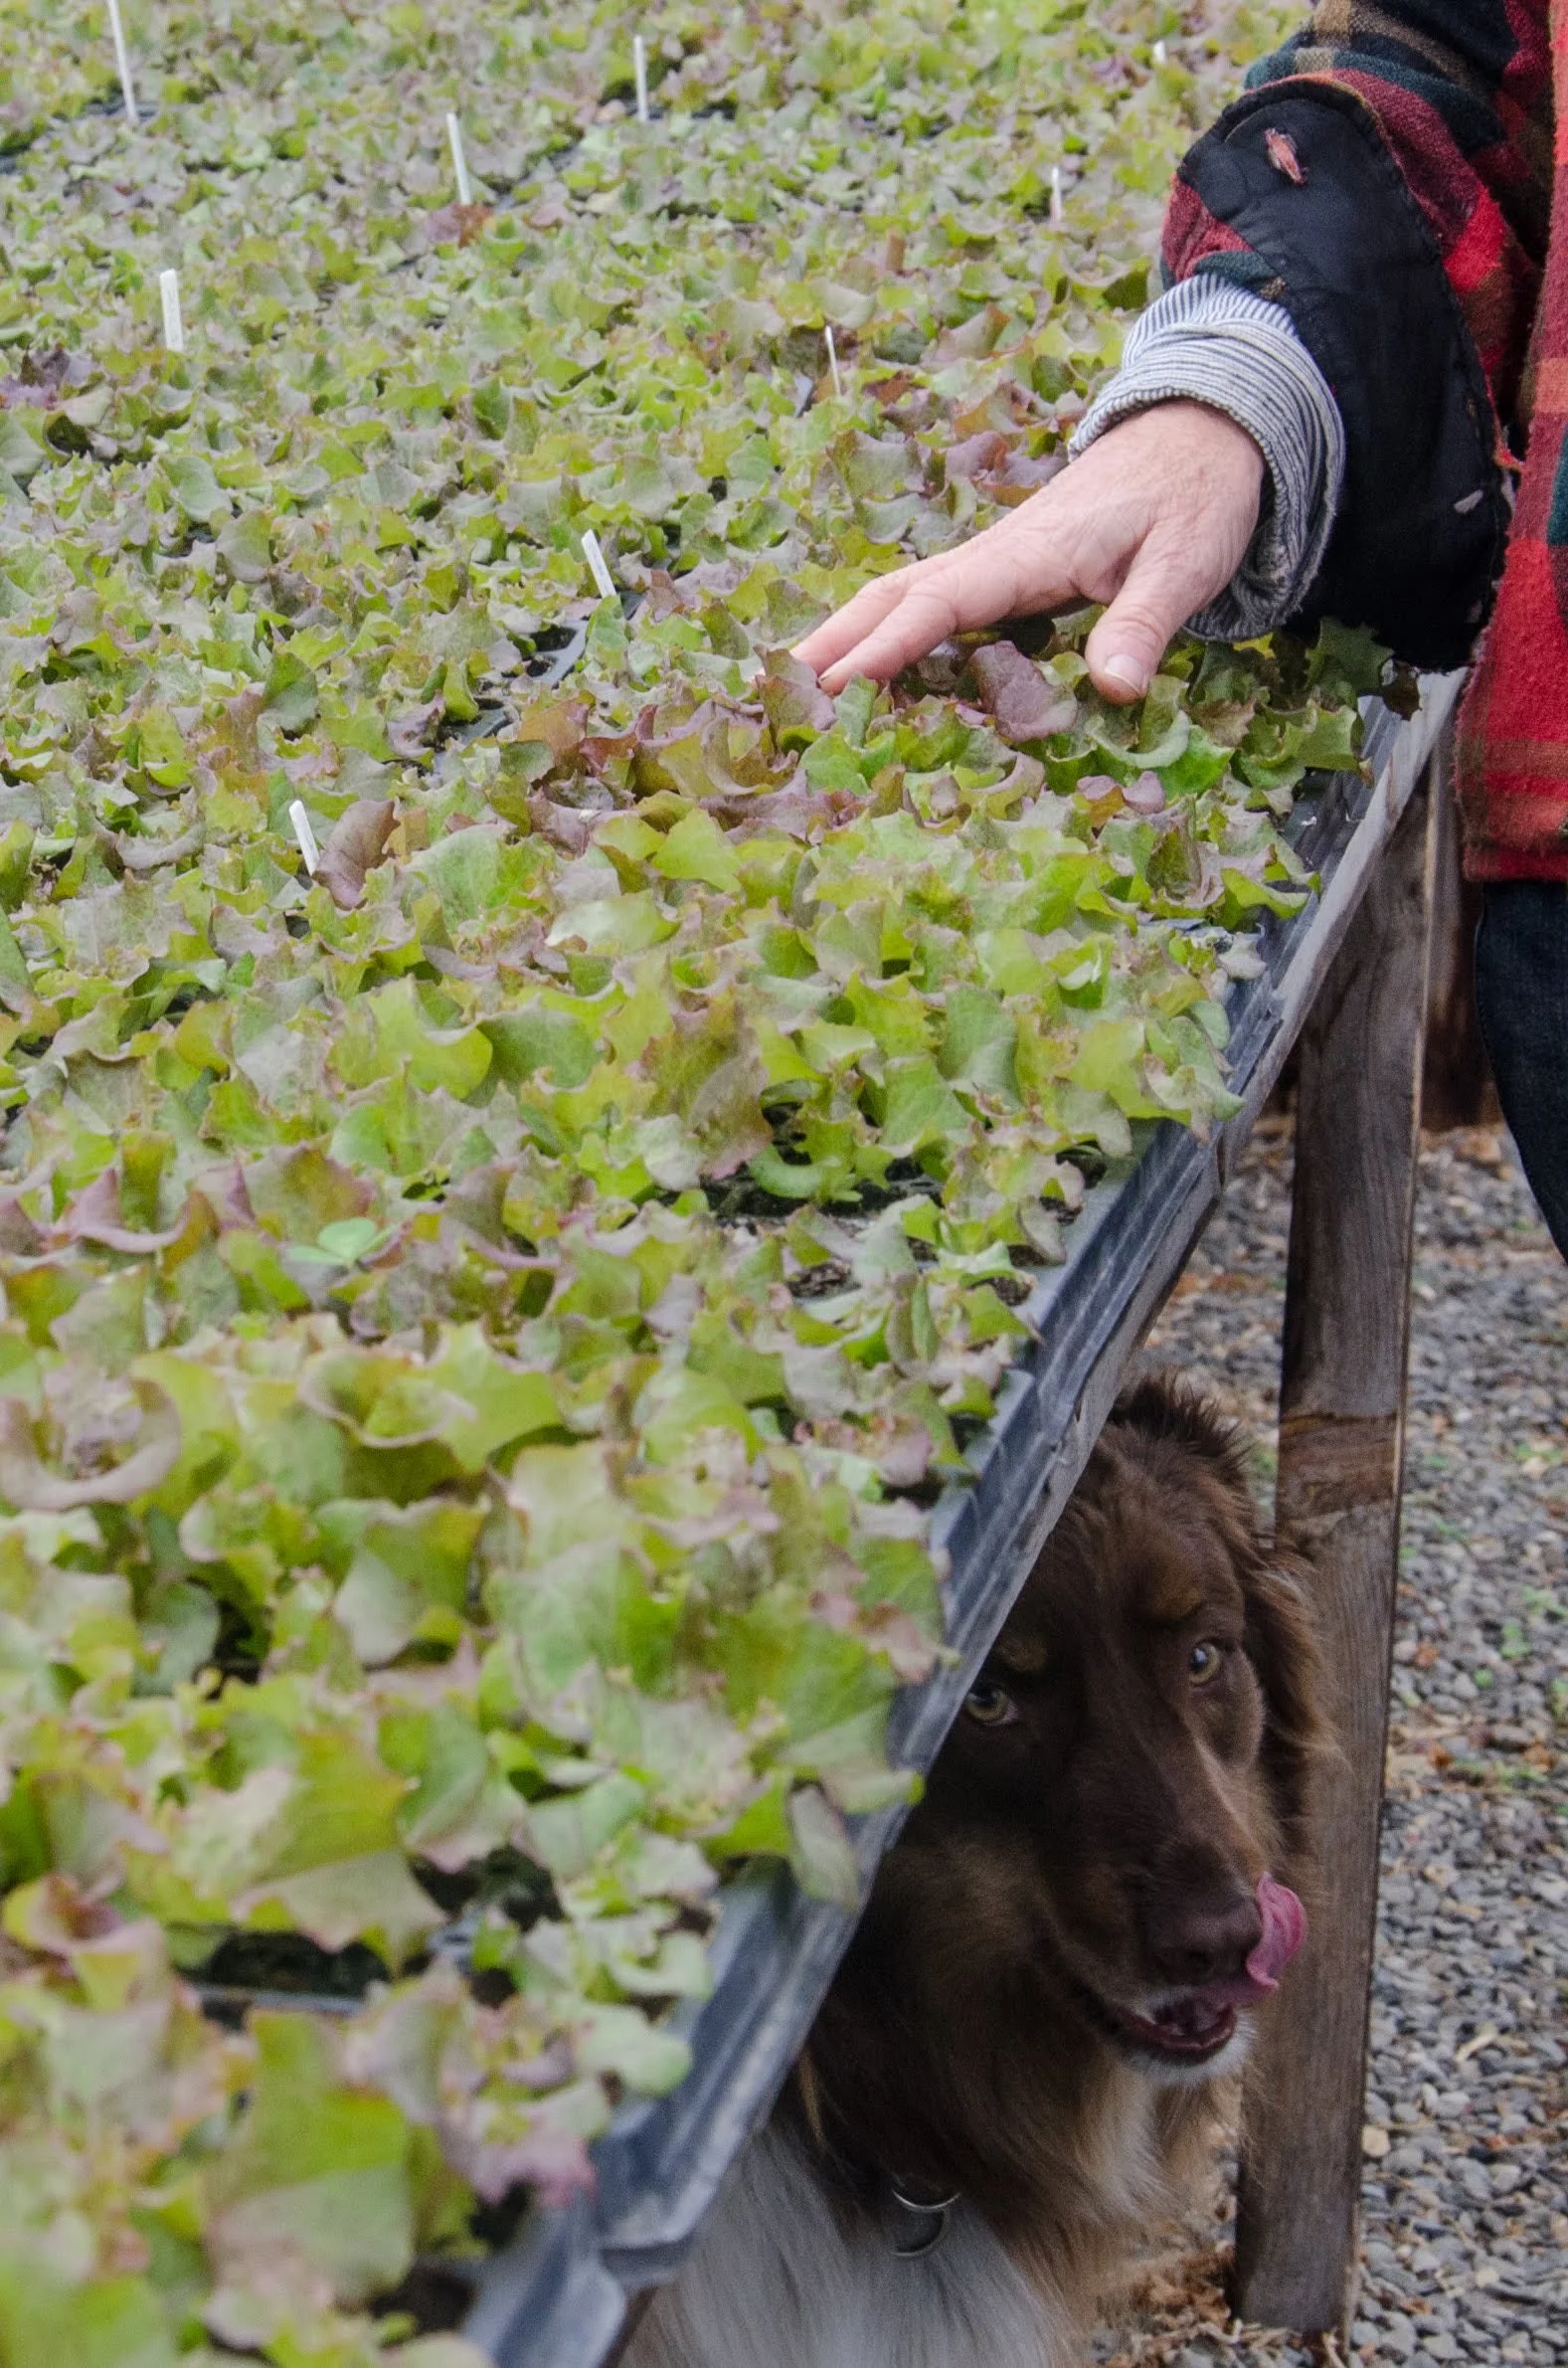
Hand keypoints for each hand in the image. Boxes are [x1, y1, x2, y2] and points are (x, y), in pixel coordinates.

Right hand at [792, 400, 1264, 703]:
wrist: (1202, 433)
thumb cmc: (1196, 496)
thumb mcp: (1185, 563)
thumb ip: (1146, 623)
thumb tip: (1112, 690)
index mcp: (1030, 551)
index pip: (941, 602)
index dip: (889, 645)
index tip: (841, 685)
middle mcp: (997, 552)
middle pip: (895, 593)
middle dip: (836, 639)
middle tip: (779, 693)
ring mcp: (996, 559)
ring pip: (903, 594)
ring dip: (847, 634)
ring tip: (797, 687)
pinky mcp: (1005, 569)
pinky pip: (930, 604)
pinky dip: (884, 631)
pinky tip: (864, 667)